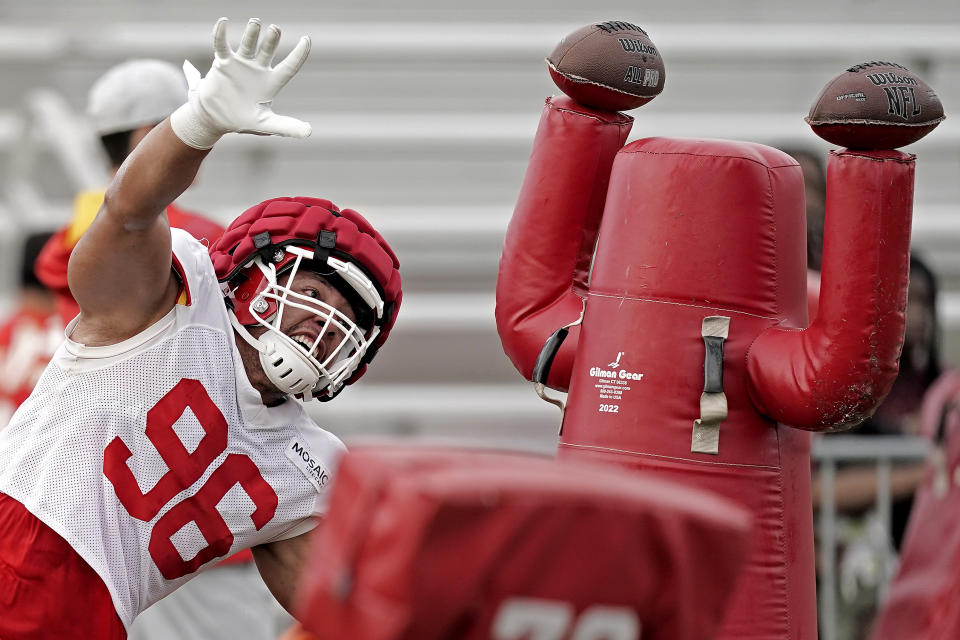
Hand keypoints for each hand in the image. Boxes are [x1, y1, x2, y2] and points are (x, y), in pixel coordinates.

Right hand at [171, 17, 311, 148]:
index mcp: (271, 83)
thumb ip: (287, 127)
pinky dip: (221, 34)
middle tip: (276, 29)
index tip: (307, 39)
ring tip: (256, 22)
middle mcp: (258, 69)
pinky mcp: (223, 62)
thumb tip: (309, 132)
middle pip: (268, 50)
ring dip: (252, 33)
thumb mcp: (266, 125)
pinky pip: (222, 45)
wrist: (215, 118)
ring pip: (248, 44)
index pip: (289, 67)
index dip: (298, 54)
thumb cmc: (242, 120)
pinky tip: (223, 23)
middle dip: (272, 40)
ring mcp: (241, 63)